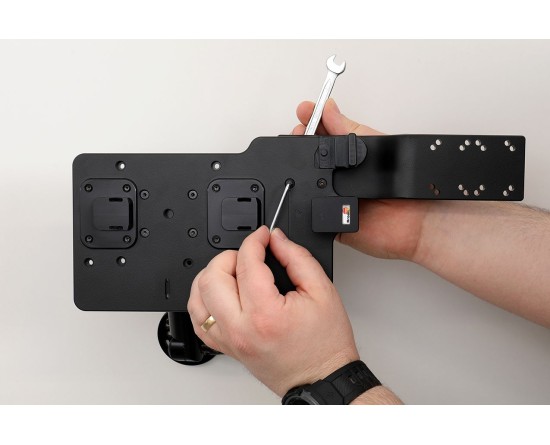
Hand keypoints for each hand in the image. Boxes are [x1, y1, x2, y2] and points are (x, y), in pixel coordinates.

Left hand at [187, 226, 359, 396]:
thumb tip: (277, 240)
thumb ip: (297, 258)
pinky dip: (203, 300)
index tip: (263, 236)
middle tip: (248, 254)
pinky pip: (198, 321)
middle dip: (229, 256)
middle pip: (212, 277)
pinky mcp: (225, 348)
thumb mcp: (322, 291)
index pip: (246, 263)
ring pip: (197, 297)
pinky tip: (220, 293)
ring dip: (211, 276)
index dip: (254, 241)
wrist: (321, 378)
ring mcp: (229, 341)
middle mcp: (240, 329)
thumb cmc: (325, 344)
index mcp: (265, 314)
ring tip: (233, 272)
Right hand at [292, 99, 431, 260]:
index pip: (323, 135)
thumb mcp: (374, 146)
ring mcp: (332, 197)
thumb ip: (349, 130)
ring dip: (303, 171)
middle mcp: (339, 176)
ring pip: (306, 182)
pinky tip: (316, 187)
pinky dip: (309, 201)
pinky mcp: (330, 220)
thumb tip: (329, 109)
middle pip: (310, 157)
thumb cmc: (404, 186)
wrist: (416, 220)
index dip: (312, 122)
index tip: (304, 111)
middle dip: (301, 142)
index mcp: (349, 156)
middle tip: (301, 132)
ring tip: (306, 155)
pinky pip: (312, 211)